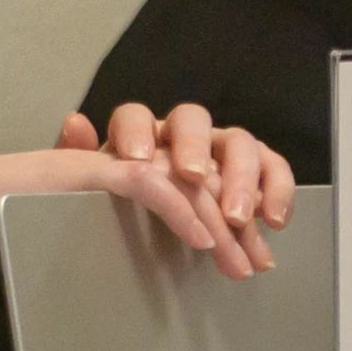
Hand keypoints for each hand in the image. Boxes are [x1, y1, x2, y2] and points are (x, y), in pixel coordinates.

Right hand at [0, 111, 297, 335]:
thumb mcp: (61, 263)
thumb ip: (96, 273)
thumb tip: (126, 324)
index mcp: (109, 186)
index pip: (183, 191)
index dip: (223, 222)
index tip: (248, 262)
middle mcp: (109, 165)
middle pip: (194, 180)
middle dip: (238, 221)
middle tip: (263, 263)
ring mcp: (95, 162)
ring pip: (181, 177)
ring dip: (220, 219)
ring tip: (245, 260)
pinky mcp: (79, 170)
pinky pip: (144, 183)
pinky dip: (181, 210)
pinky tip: (206, 240)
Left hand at [59, 102, 298, 267]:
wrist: (152, 234)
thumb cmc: (122, 210)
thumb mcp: (92, 189)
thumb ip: (78, 159)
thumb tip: (75, 121)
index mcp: (139, 135)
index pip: (135, 116)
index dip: (136, 132)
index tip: (136, 159)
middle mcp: (182, 135)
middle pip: (192, 120)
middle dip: (195, 148)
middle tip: (193, 179)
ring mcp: (221, 150)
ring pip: (239, 142)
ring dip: (241, 178)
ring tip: (237, 219)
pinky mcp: (253, 172)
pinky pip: (273, 169)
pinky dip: (276, 191)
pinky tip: (273, 221)